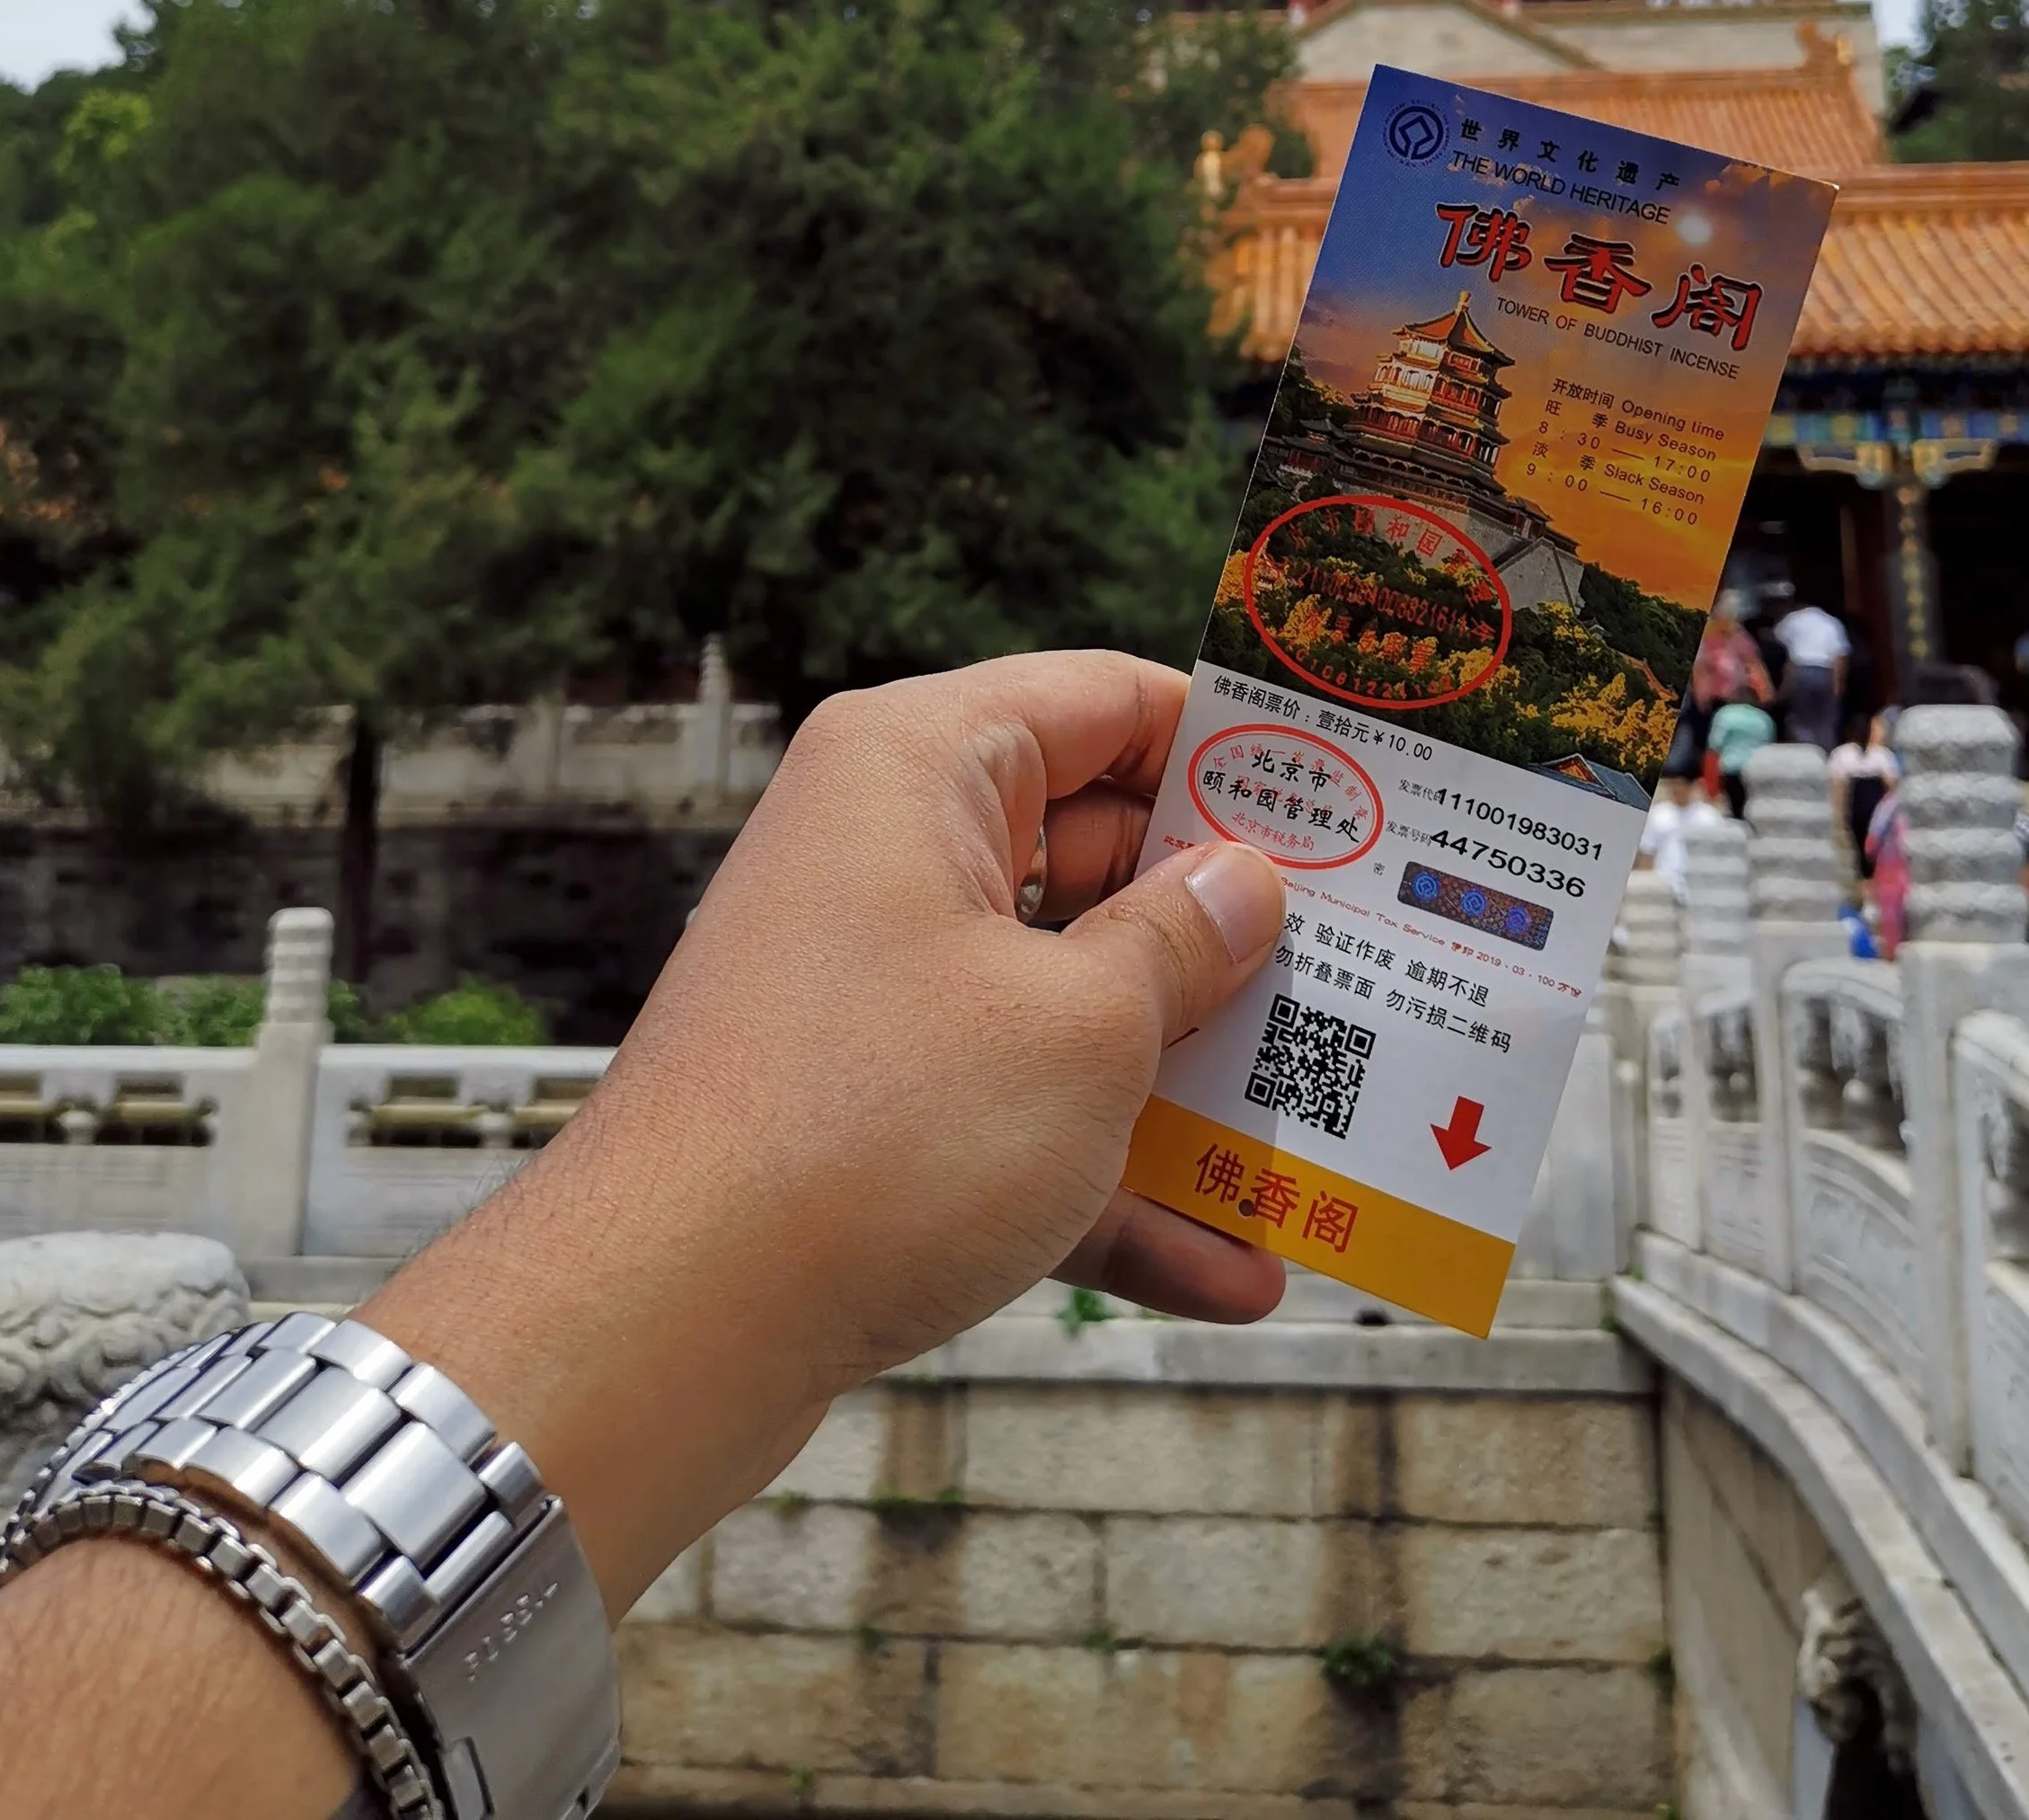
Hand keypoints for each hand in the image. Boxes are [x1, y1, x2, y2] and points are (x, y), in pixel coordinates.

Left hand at [361, 650, 1287, 1611]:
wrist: (660, 1329)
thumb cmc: (865, 1134)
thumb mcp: (1079, 1028)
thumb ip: (1182, 943)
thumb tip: (1246, 882)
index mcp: (921, 767)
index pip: (1107, 701)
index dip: (1233, 747)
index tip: (1351, 800)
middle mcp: (886, 852)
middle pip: (1097, 857)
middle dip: (1229, 934)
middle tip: (1368, 974)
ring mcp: (873, 986)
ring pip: (1067, 1002)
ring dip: (1188, 1081)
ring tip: (1325, 1135)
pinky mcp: (866, 1109)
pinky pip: (1017, 1118)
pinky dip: (1113, 1187)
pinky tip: (1233, 1272)